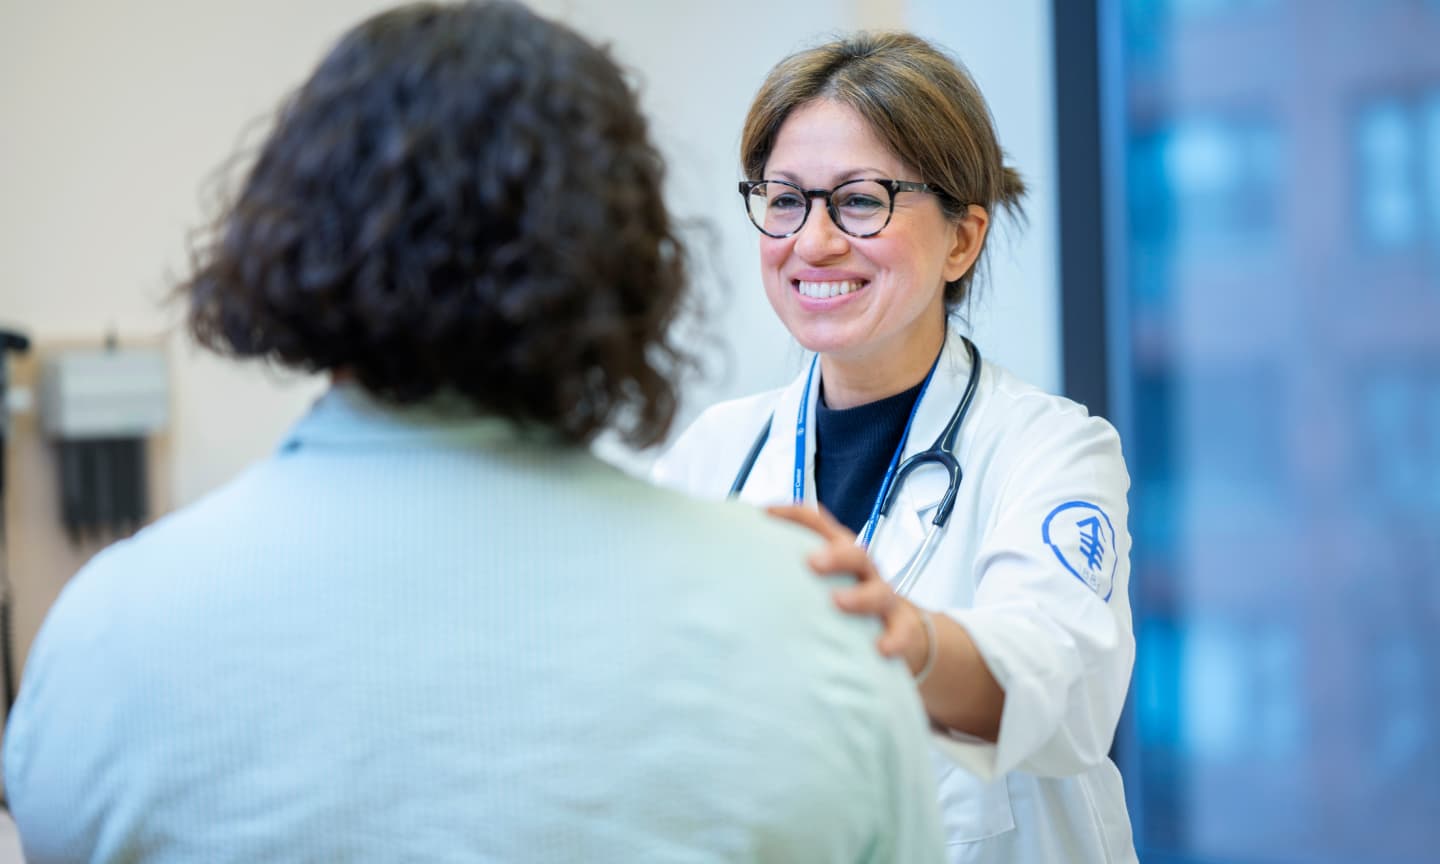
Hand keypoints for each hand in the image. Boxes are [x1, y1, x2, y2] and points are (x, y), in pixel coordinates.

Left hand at [766, 504, 932, 676]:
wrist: (901, 631)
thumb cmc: (844, 599)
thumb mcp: (817, 581)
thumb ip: (784, 571)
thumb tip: (726, 565)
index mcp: (838, 551)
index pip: (819, 523)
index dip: (793, 515)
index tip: (764, 515)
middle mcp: (862, 570)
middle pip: (854, 551)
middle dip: (833, 555)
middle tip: (811, 562)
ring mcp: (883, 598)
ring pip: (879, 590)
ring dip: (860, 595)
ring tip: (839, 603)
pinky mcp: (899, 627)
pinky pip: (901, 631)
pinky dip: (892, 639)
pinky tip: (879, 649)